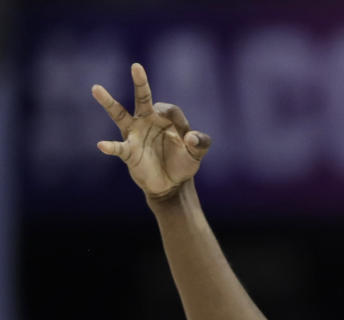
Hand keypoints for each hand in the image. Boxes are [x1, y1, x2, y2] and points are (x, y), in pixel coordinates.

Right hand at [92, 63, 210, 198]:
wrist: (171, 183)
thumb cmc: (183, 163)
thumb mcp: (197, 153)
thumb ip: (201, 143)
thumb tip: (191, 138)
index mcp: (165, 119)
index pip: (170, 110)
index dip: (178, 121)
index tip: (187, 138)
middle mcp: (147, 121)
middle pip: (142, 98)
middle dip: (140, 83)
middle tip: (136, 66)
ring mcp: (135, 135)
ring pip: (120, 114)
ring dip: (109, 102)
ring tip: (96, 88)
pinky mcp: (128, 152)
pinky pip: (118, 147)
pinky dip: (110, 146)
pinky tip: (102, 145)